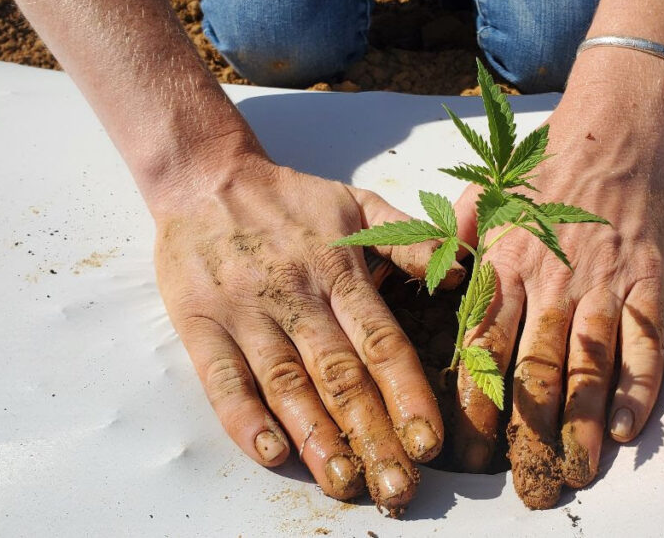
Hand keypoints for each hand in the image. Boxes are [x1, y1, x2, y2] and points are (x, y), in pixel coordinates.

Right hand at [152, 155, 459, 513]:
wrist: (205, 176)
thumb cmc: (292, 199)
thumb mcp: (359, 203)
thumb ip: (410, 239)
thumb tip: (463, 272)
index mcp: (340, 270)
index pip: (381, 341)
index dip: (407, 393)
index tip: (429, 440)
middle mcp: (297, 295)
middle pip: (340, 375)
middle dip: (373, 434)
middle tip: (398, 487)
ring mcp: (246, 312)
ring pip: (286, 384)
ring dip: (316, 438)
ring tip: (345, 483)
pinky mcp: (200, 324)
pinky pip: (222, 377)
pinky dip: (244, 418)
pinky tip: (270, 454)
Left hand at [451, 82, 663, 508]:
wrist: (611, 130)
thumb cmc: (541, 169)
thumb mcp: (482, 198)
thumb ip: (452, 244)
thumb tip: (426, 285)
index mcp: (505, 265)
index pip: (484, 347)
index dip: (475, 403)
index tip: (466, 450)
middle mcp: (551, 281)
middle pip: (535, 369)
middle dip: (527, 431)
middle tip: (523, 483)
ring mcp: (603, 282)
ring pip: (589, 364)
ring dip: (582, 422)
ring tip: (575, 470)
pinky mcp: (647, 280)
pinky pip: (645, 342)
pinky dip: (639, 387)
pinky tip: (627, 429)